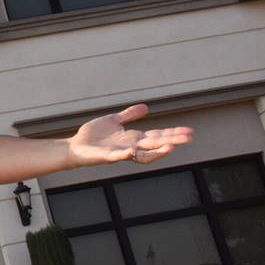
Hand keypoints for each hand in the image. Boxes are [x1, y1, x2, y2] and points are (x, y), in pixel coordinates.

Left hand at [66, 104, 192, 167]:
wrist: (76, 147)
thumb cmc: (94, 136)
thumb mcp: (114, 121)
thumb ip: (129, 115)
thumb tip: (146, 107)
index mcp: (133, 138)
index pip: (157, 136)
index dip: (172, 134)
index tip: (188, 131)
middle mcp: (130, 146)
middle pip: (155, 144)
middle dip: (172, 141)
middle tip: (189, 138)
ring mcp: (119, 152)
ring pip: (141, 154)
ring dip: (156, 151)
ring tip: (171, 147)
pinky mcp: (106, 156)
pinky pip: (117, 156)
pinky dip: (125, 154)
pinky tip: (132, 151)